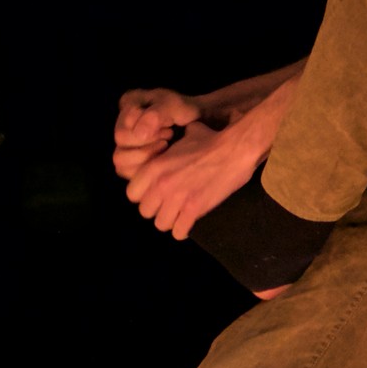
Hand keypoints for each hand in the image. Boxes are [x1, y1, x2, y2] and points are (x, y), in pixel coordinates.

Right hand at [113, 88, 203, 177]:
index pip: (122, 127)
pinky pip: (130, 173)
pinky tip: (164, 158)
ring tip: (166, 147)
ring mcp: (126, 144)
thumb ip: (156, 115)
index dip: (146, 132)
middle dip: (147, 144)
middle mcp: (123, 124)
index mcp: (129, 104)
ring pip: (121, 162)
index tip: (168, 127)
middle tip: (169, 137)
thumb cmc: (187, 111)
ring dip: (146, 157)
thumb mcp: (174, 106)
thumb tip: (138, 133)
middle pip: (120, 144)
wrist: (201, 124)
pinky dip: (147, 169)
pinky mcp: (133, 161)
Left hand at [124, 121, 260, 238]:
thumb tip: (179, 135)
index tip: (154, 194)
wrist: (235, 150)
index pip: (132, 193)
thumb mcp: (185, 136)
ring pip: (161, 224)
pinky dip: (183, 230)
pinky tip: (189, 223)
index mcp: (155, 167)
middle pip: (145, 212)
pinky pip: (178, 232)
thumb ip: (175, 143)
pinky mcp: (194, 209)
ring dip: (170, 221)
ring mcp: (177, 199)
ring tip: (179, 216)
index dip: (143, 195)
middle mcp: (161, 184)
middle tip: (169, 206)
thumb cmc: (212, 140)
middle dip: (157, 210)